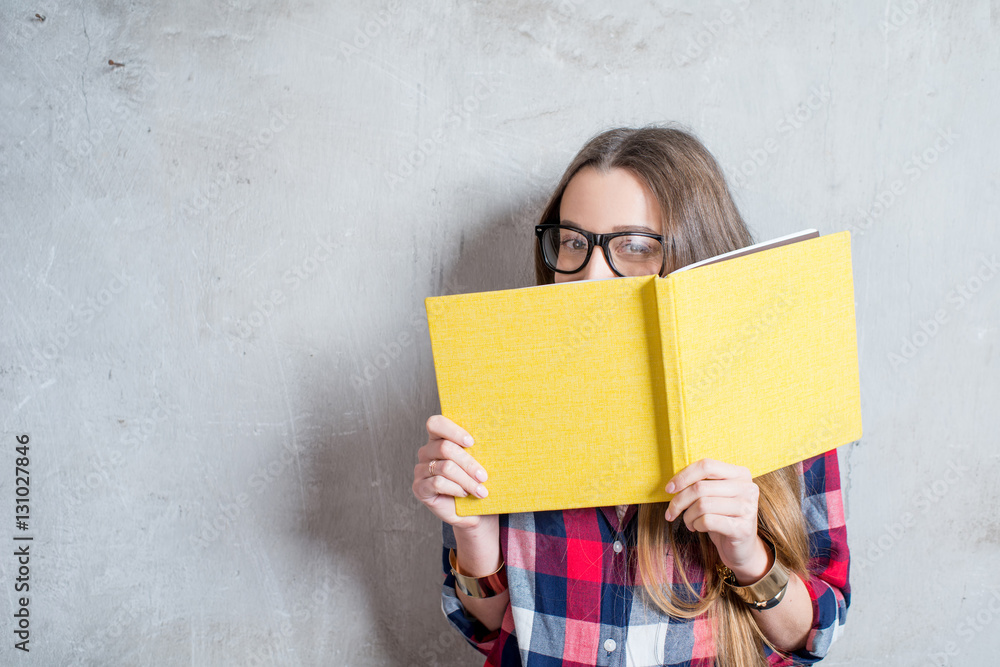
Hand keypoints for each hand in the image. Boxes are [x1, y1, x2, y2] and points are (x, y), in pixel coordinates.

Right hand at [412, 415, 493, 531]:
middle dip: (468, 462)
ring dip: (466, 480)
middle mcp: (426, 452)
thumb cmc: (475, 481)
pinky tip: (464, 494)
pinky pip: (438, 483)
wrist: (470, 509)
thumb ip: (477, 449)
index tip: (471, 442)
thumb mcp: (478, 462)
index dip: (452, 430)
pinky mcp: (419, 488)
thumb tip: (494, 437)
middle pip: (444, 448)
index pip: (435, 424)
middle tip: (483, 476)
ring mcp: (421, 470)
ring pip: (445, 467)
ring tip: (480, 490)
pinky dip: (455, 489)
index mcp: (438, 439)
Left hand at [664, 458, 769, 582]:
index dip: (683, 476)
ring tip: (688, 522)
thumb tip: (672, 485)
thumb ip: (699, 483)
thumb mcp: (712, 496)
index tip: (669, 489)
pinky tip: (698, 528)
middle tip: (671, 513)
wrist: (741, 548)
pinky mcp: (743, 528)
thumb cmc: (721, 517)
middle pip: (700, 487)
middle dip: (679, 501)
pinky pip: (707, 521)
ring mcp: (748, 508)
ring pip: (702, 505)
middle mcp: (748, 488)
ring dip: (687, 516)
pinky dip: (696, 525)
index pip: (706, 466)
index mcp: (740, 473)